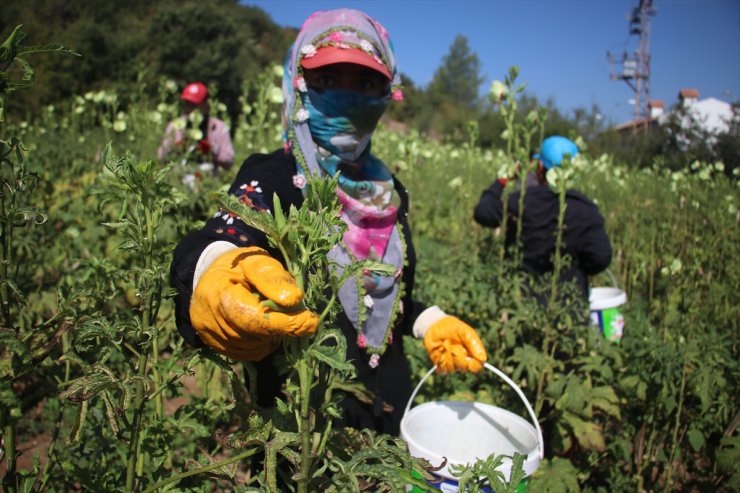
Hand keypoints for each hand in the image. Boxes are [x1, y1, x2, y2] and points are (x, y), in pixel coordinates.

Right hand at [190, 247, 318, 360]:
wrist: (211, 277)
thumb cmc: (237, 266)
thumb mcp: (255, 261)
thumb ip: (274, 278)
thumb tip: (295, 300)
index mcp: (218, 295)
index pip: (255, 318)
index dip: (285, 322)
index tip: (310, 320)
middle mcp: (210, 322)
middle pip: (257, 334)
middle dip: (283, 326)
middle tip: (300, 316)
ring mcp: (212, 338)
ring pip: (256, 347)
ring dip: (274, 334)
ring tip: (275, 315)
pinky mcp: (217, 348)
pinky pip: (250, 353)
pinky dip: (264, 342)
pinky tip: (264, 327)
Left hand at [424, 316, 486, 372]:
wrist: (435, 325)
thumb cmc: (453, 327)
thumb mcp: (465, 331)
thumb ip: (474, 344)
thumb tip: (482, 359)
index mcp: (472, 354)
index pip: (477, 366)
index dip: (474, 366)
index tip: (471, 361)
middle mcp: (463, 361)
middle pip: (464, 368)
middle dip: (458, 357)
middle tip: (454, 346)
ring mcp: (451, 364)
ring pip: (452, 368)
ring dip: (448, 355)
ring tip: (445, 344)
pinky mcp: (441, 365)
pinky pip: (442, 369)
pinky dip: (440, 359)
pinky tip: (438, 350)